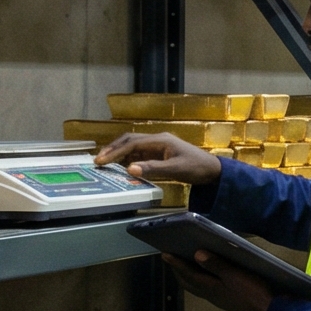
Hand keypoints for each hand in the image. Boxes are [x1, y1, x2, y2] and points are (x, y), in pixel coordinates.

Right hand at [97, 131, 221, 185]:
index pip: (132, 143)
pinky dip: (127, 159)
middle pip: (129, 141)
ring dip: (118, 153)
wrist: (213, 171)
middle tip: (98, 160)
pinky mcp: (159, 154)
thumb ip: (153, 169)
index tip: (101, 161)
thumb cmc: (197, 168)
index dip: (115, 152)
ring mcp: (158, 147)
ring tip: (104, 163)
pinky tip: (120, 166)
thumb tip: (130, 169)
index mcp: (160, 140)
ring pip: (133, 147)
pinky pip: (139, 154)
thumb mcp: (176, 170)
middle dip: (113, 149)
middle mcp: (157, 140)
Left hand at [166, 249, 273, 310]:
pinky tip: (207, 276)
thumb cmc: (254, 292)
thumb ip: (217, 265)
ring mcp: (220, 299)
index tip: (164, 254)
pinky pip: (207, 290)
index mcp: (211, 288)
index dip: (176, 264)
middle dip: (178, 271)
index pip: (189, 274)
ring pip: (197, 288)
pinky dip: (201, 281)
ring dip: (189, 277)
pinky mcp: (229, 300)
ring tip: (185, 266)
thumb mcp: (236, 276)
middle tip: (171, 259)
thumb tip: (197, 254)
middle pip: (189, 284)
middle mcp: (211, 295)